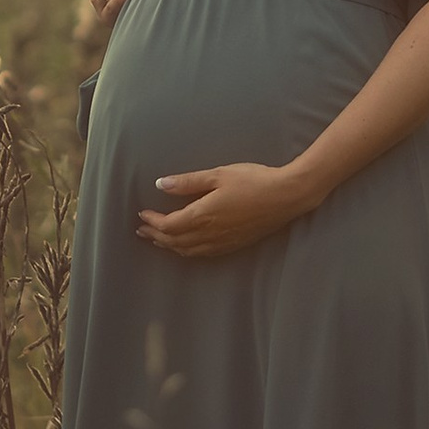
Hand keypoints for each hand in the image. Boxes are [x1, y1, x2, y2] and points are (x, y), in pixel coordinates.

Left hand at [137, 162, 305, 258]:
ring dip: (170, 246)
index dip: (153, 222)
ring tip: (158, 240)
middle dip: (156, 236)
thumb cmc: (253, 180)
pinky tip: (186, 246)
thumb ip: (188, 182)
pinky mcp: (234, 244)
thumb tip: (160, 185)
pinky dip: (187, 251)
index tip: (142, 214)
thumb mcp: (218, 175)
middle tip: (141, 231)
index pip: (169, 225)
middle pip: (175, 241)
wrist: (287, 197)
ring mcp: (223, 242)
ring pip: (188, 250)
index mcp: (203, 215)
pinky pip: (203, 253)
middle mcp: (210, 234)